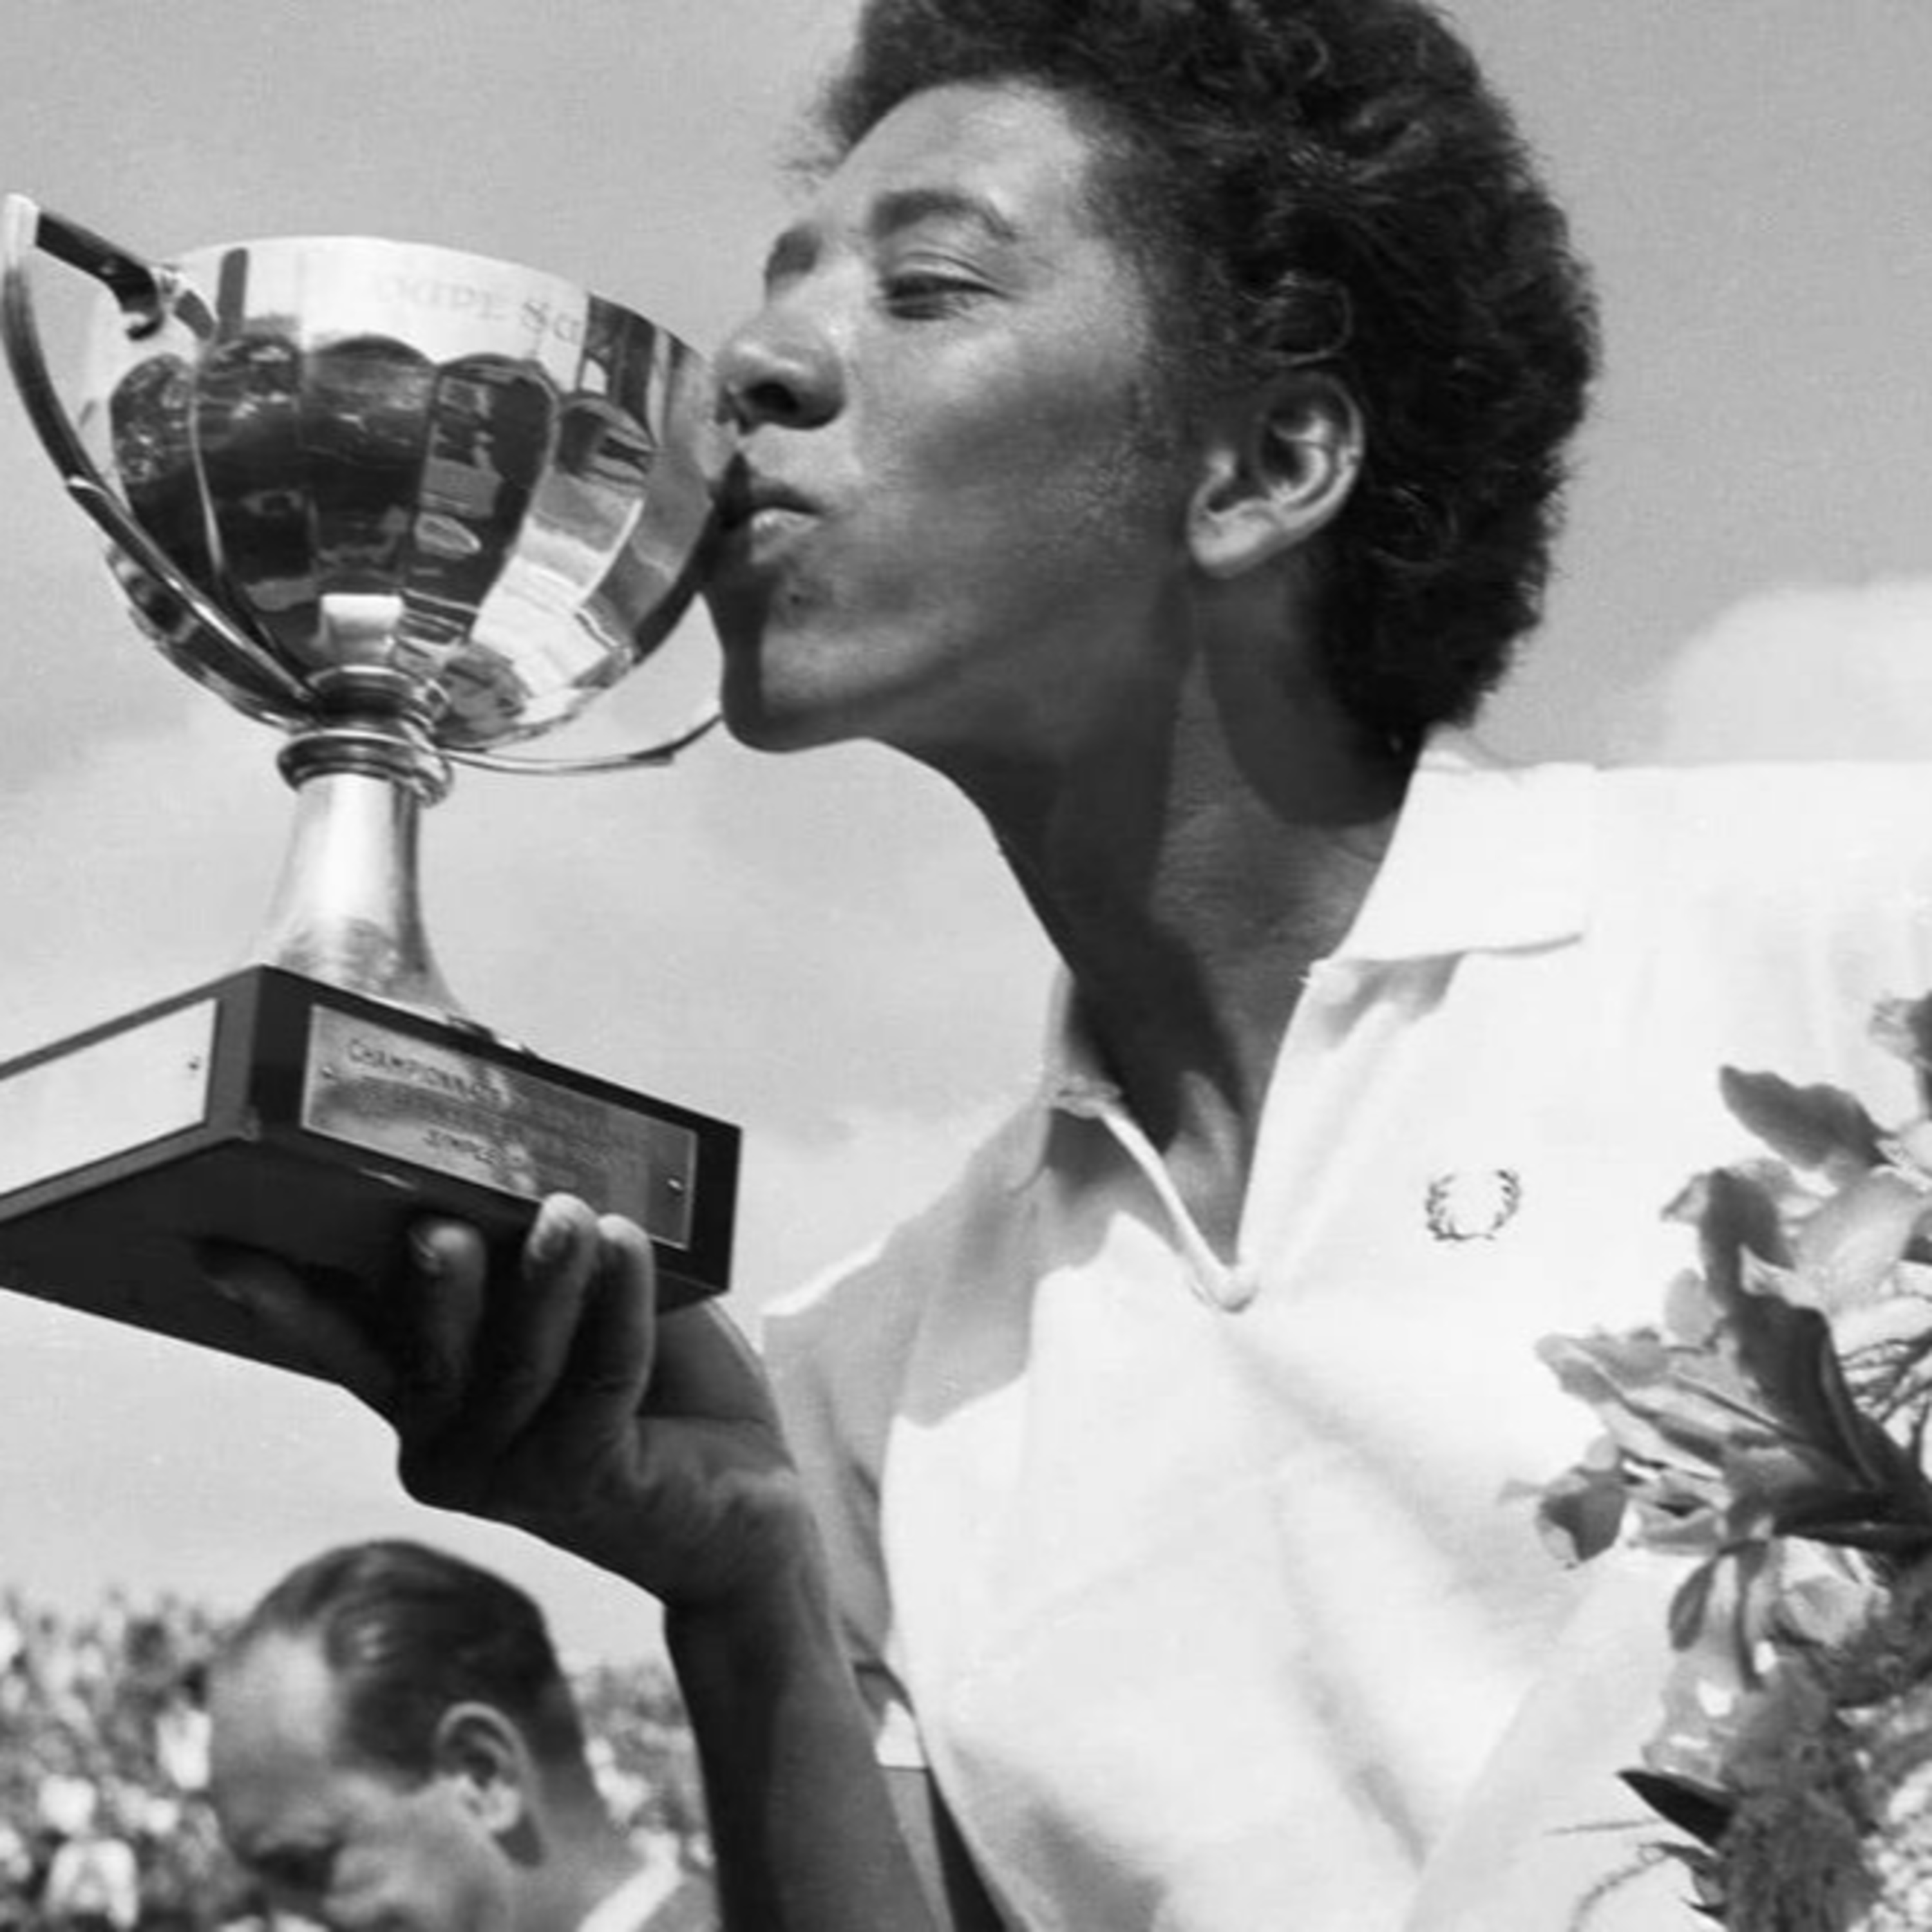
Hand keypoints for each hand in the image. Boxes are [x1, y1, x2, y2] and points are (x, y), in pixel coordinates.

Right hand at [205, 1195, 807, 1608]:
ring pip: (516, 1364)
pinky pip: (599, 1383)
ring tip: (570, 1210)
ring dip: (545, 1280)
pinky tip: (631, 1245)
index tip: (226, 1249)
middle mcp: (446, 1443)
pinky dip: (619, 1307)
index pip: (345, 1341)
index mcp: (426, 1390)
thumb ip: (538, 1224)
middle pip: (424, 1352)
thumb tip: (522, 1089)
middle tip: (441, 1226)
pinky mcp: (588, 1485)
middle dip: (432, 1284)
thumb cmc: (654, 1376)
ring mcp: (511, 1477)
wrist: (744, 1504)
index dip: (288, 1301)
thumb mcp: (586, 1290)